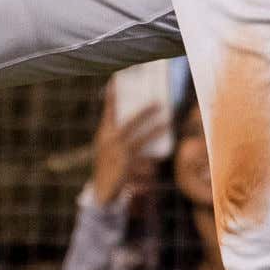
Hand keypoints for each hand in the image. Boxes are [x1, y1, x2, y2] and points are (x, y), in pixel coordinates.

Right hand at [89, 86, 166, 205]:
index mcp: (104, 134)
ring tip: (168, 122)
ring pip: (141, 139)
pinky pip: (145, 161)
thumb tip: (141, 118)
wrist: (101, 191)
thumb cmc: (108, 163)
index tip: (116, 78)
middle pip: (130, 123)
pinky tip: (158, 161)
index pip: (109, 110)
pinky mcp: (126, 168)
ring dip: (155, 130)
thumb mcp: (108, 146)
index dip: (112, 95)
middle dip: (144, 112)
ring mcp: (118, 155)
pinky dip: (152, 161)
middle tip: (159, 102)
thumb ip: (119, 133)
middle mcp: (110, 142)